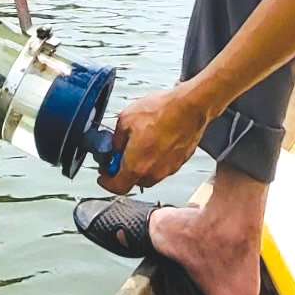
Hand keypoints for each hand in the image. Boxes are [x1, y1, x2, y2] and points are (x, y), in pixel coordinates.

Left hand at [96, 81, 211, 193]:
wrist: (190, 106)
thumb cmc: (162, 111)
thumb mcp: (125, 119)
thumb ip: (116, 139)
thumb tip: (116, 146)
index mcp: (136, 166)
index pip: (117, 187)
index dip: (107, 182)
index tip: (104, 176)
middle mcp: (154, 173)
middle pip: (134, 181)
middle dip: (125, 171)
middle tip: (120, 156)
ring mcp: (169, 169)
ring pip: (149, 174)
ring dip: (142, 164)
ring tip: (140, 144)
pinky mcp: (180, 162)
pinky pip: (163, 165)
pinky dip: (156, 158)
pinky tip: (155, 140)